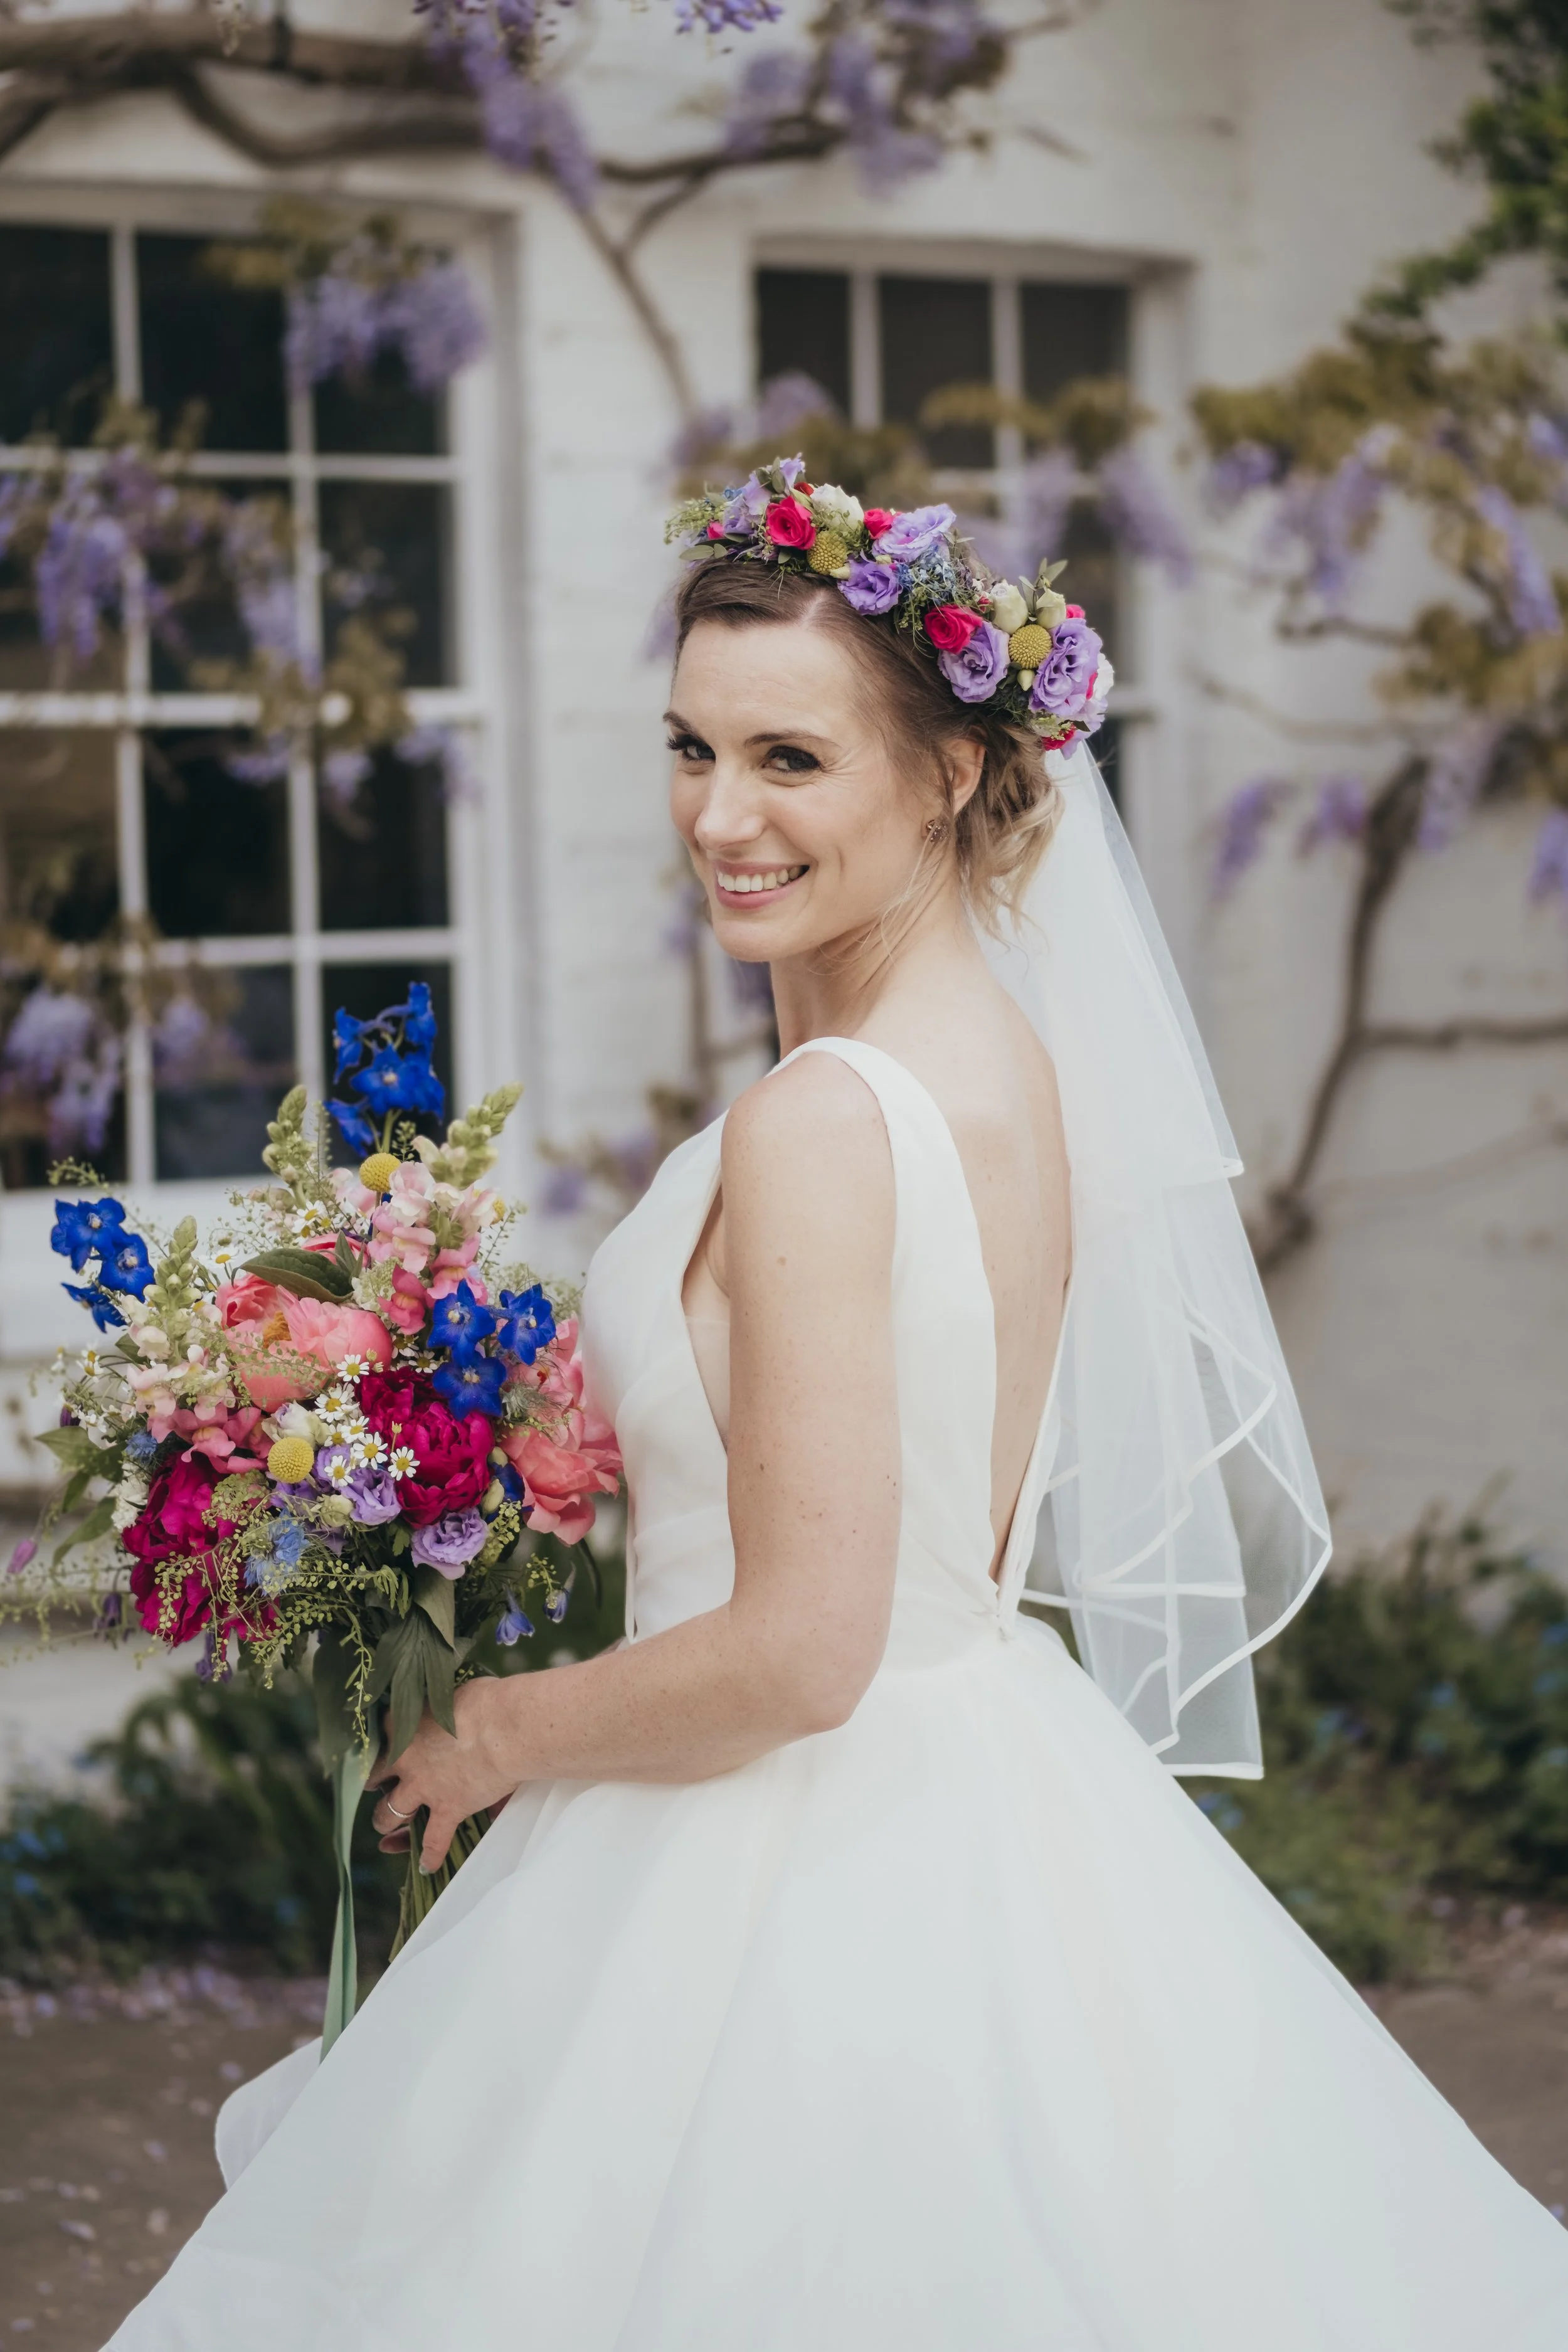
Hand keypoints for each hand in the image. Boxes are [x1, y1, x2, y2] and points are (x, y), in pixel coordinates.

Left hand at [366, 1677, 527, 1872]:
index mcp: (403, 1725)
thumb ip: (445, 1708)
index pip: (382, 1732)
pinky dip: (430, 1854)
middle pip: (375, 1776)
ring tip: (384, 1827)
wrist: (505, 1727)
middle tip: (376, 1785)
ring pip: (391, 1812)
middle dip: (374, 1782)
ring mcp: (423, 1788)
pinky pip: (433, 1840)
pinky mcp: (447, 1809)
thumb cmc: (486, 1701)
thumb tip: (456, 1708)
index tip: (387, 1741)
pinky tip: (427, 1865)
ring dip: (386, 1820)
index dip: (385, 1739)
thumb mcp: (455, 1694)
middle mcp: (405, 1760)